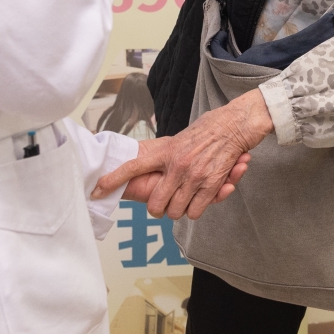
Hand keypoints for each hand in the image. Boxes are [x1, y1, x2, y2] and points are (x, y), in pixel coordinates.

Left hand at [94, 88, 272, 217]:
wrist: (237, 122)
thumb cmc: (211, 127)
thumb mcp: (182, 137)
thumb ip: (168, 152)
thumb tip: (154, 162)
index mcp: (166, 151)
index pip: (133, 165)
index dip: (113, 178)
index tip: (97, 189)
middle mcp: (177, 165)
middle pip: (156, 203)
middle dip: (158, 209)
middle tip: (164, 207)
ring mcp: (194, 175)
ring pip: (177, 211)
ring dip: (180, 210)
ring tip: (186, 201)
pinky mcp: (211, 183)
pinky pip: (197, 210)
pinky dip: (197, 209)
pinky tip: (201, 199)